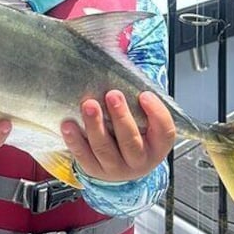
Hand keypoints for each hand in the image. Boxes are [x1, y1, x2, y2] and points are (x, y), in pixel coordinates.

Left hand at [61, 90, 175, 182]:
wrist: (122, 164)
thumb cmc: (135, 134)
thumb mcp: (145, 120)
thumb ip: (139, 100)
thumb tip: (124, 63)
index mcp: (157, 146)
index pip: (164, 131)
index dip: (156, 113)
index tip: (145, 95)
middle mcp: (139, 160)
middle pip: (131, 141)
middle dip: (121, 117)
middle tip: (112, 95)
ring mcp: (116, 168)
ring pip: (105, 149)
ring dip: (95, 126)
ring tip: (89, 105)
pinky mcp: (94, 170)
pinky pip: (83, 156)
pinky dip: (75, 140)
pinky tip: (69, 125)